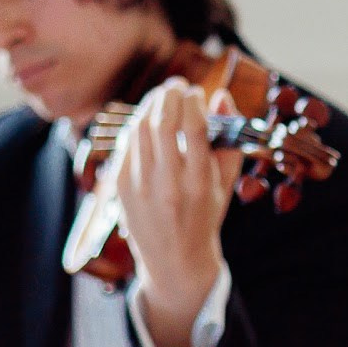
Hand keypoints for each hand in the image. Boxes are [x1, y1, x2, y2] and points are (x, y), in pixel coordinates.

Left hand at [116, 81, 243, 346]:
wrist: (174, 260)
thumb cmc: (204, 217)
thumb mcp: (224, 184)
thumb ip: (227, 140)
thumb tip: (222, 98)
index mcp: (199, 183)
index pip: (194, 128)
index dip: (194, 101)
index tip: (198, 93)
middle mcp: (168, 184)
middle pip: (163, 123)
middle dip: (169, 95)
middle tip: (176, 85)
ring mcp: (140, 186)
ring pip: (140, 129)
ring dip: (151, 105)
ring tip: (162, 96)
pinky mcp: (120, 187)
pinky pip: (127, 145)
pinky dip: (137, 125)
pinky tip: (147, 119)